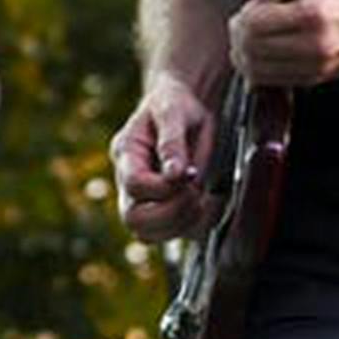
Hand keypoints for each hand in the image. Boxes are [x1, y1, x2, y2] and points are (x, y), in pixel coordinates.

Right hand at [110, 77, 215, 241]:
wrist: (182, 105)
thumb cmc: (175, 103)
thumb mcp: (173, 112)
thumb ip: (172, 142)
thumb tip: (175, 175)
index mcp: (126, 153)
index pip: (134, 184)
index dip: (163, 187)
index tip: (190, 173)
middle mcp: (128, 180)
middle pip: (133, 219)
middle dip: (171, 213)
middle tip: (196, 194)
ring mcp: (143, 198)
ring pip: (149, 234)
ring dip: (183, 223)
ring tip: (205, 199)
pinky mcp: (163, 208)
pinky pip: (174, 234)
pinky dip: (197, 226)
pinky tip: (211, 204)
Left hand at [229, 0, 338, 86]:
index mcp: (312, 14)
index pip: (254, 25)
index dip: (244, 15)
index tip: (252, 5)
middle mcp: (315, 45)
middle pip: (251, 51)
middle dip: (239, 35)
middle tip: (244, 22)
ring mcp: (317, 66)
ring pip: (258, 72)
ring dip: (245, 55)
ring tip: (251, 37)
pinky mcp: (319, 78)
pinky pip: (275, 82)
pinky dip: (261, 69)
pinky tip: (265, 52)